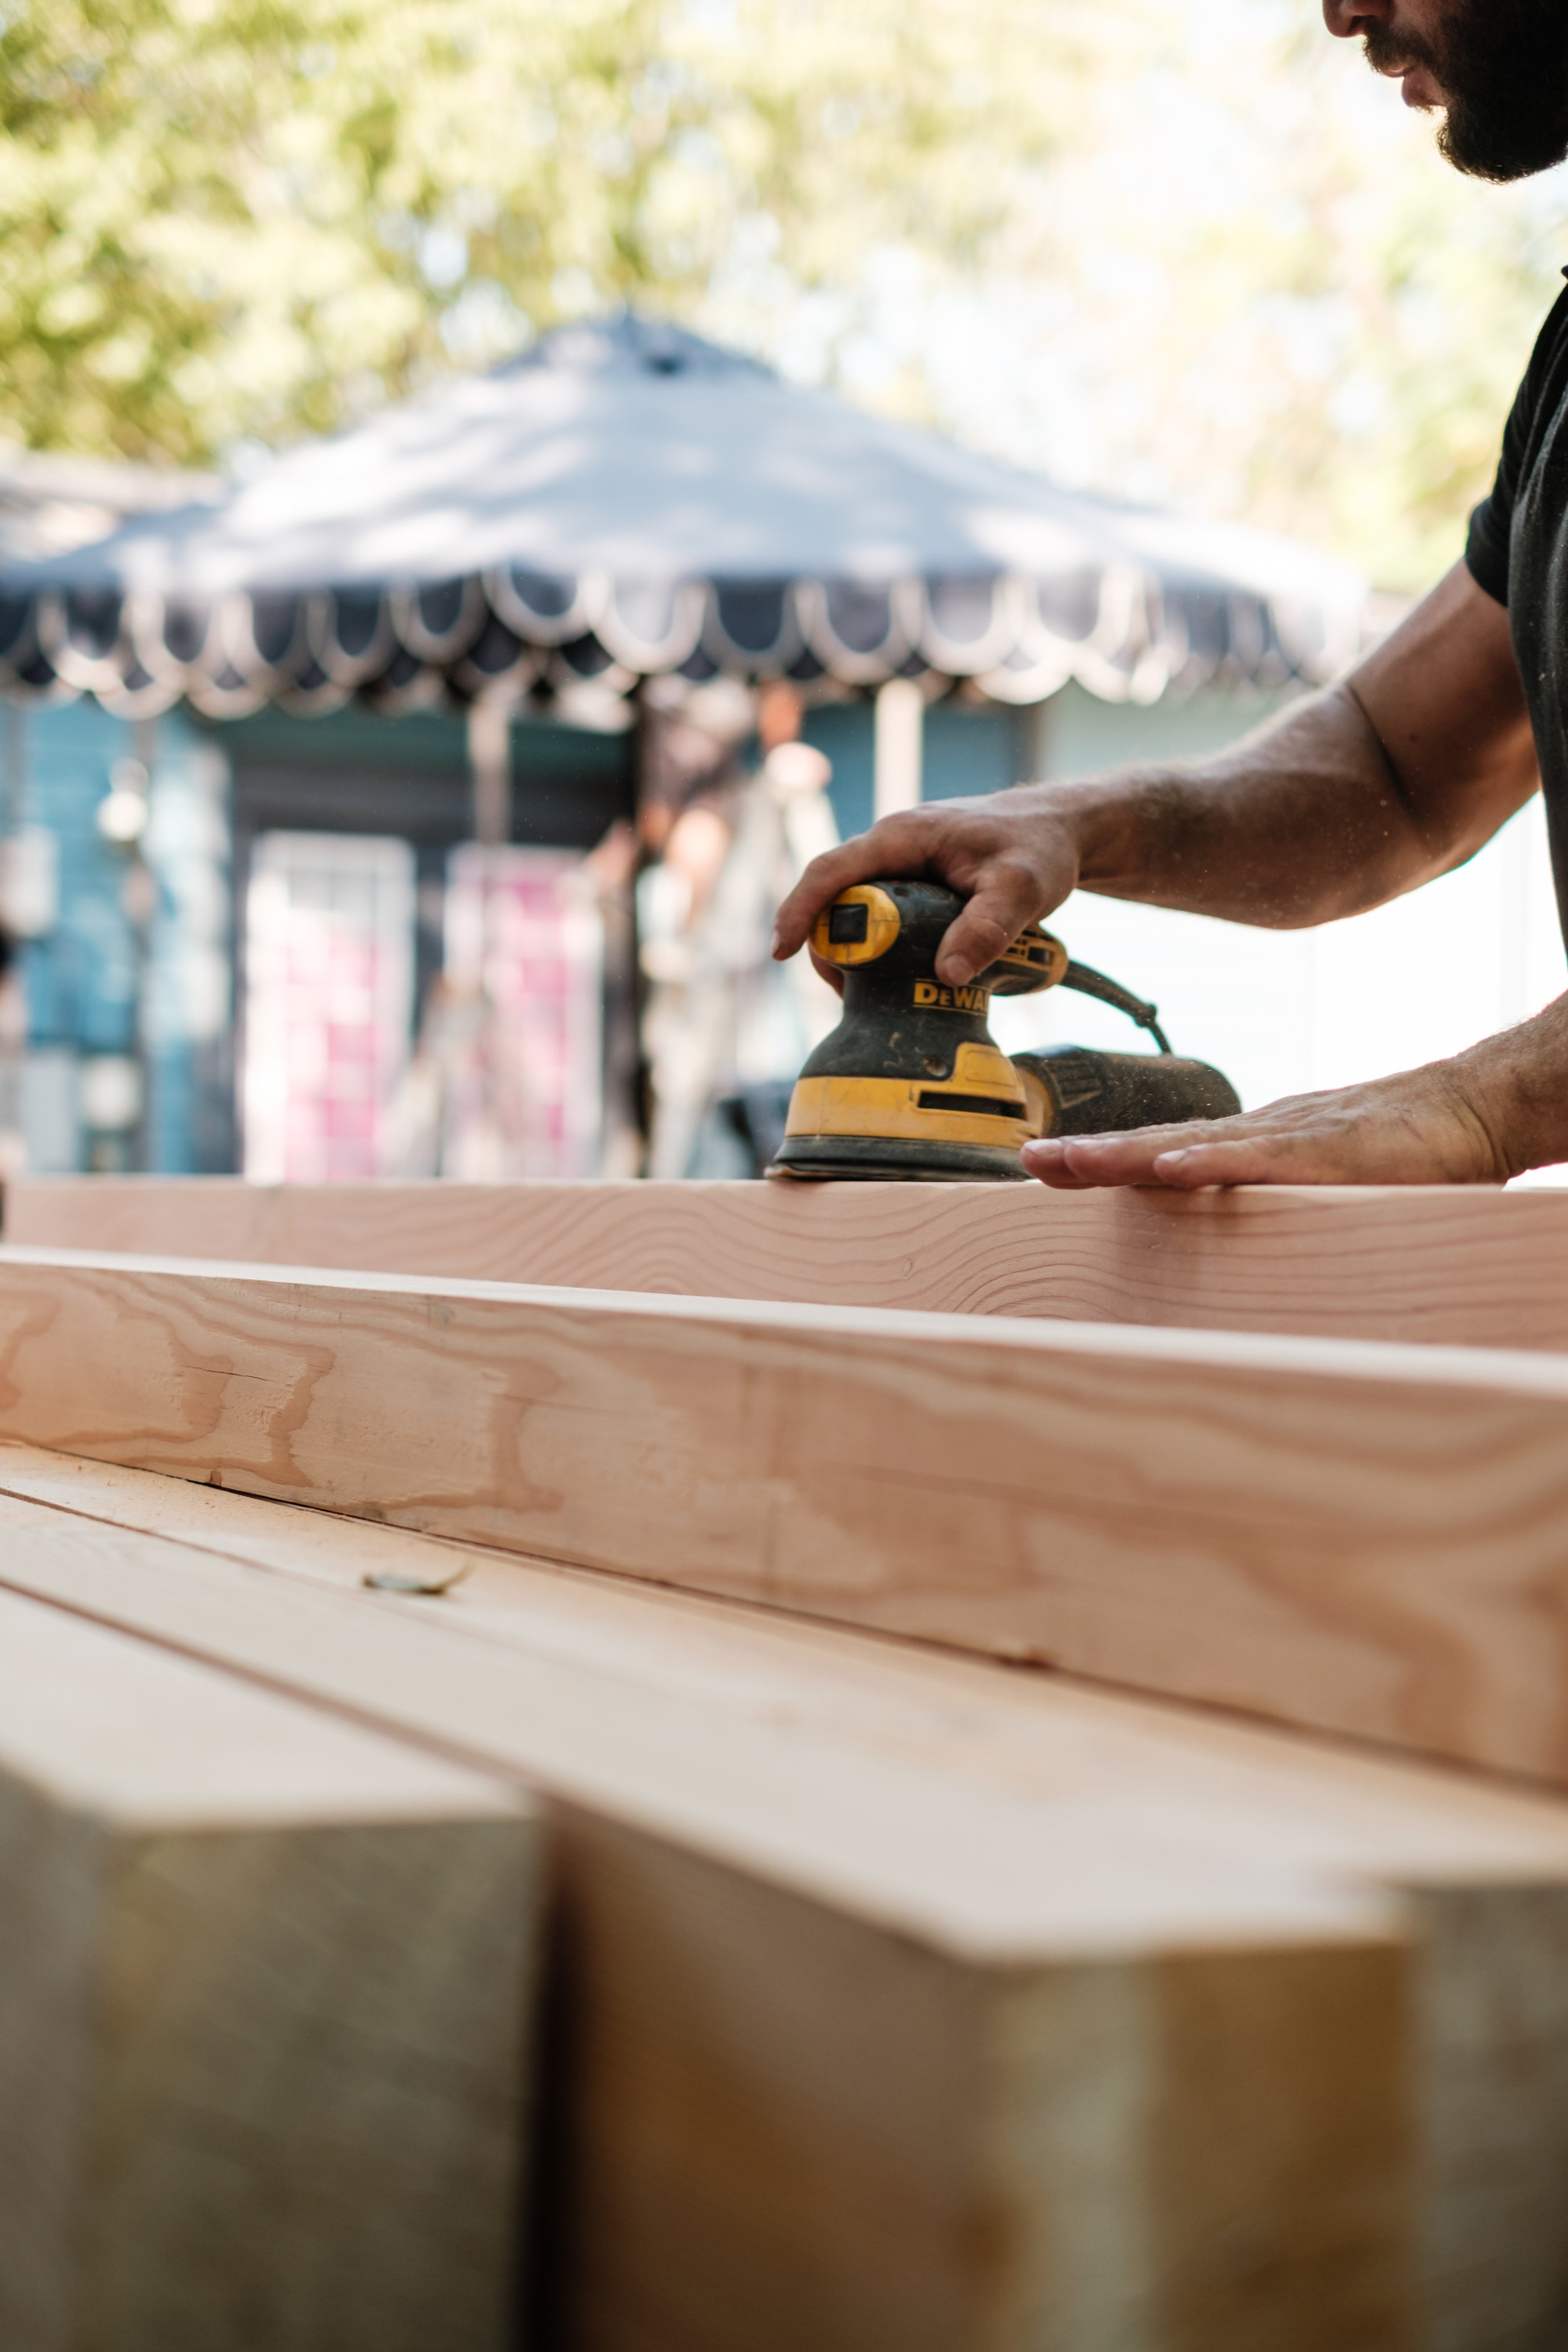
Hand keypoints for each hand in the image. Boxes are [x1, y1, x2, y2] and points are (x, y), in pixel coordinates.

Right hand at [772, 788, 1082, 987]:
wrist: (1061, 831)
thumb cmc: (1040, 848)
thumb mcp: (1022, 888)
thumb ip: (988, 927)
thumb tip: (947, 974)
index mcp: (904, 836)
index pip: (832, 869)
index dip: (801, 908)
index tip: (782, 949)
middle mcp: (893, 849)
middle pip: (836, 898)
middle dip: (831, 947)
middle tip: (845, 994)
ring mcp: (902, 869)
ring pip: (858, 914)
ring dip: (858, 956)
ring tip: (875, 997)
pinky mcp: (915, 888)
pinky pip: (882, 921)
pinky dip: (882, 952)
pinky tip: (901, 982)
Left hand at [1021, 1059, 1512, 1188]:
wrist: (1477, 1105)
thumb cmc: (1407, 1151)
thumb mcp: (1327, 1187)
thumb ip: (1283, 1209)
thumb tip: (1239, 1244)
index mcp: (1255, 1146)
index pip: (1164, 1152)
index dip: (1104, 1159)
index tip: (1043, 1164)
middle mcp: (1260, 1134)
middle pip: (1159, 1144)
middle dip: (1090, 1155)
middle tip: (1028, 1159)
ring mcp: (1292, 1138)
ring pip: (1193, 1144)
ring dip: (1127, 1155)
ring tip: (1067, 1162)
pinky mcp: (1333, 1151)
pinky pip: (1264, 1158)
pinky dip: (1214, 1161)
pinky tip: (1170, 1166)